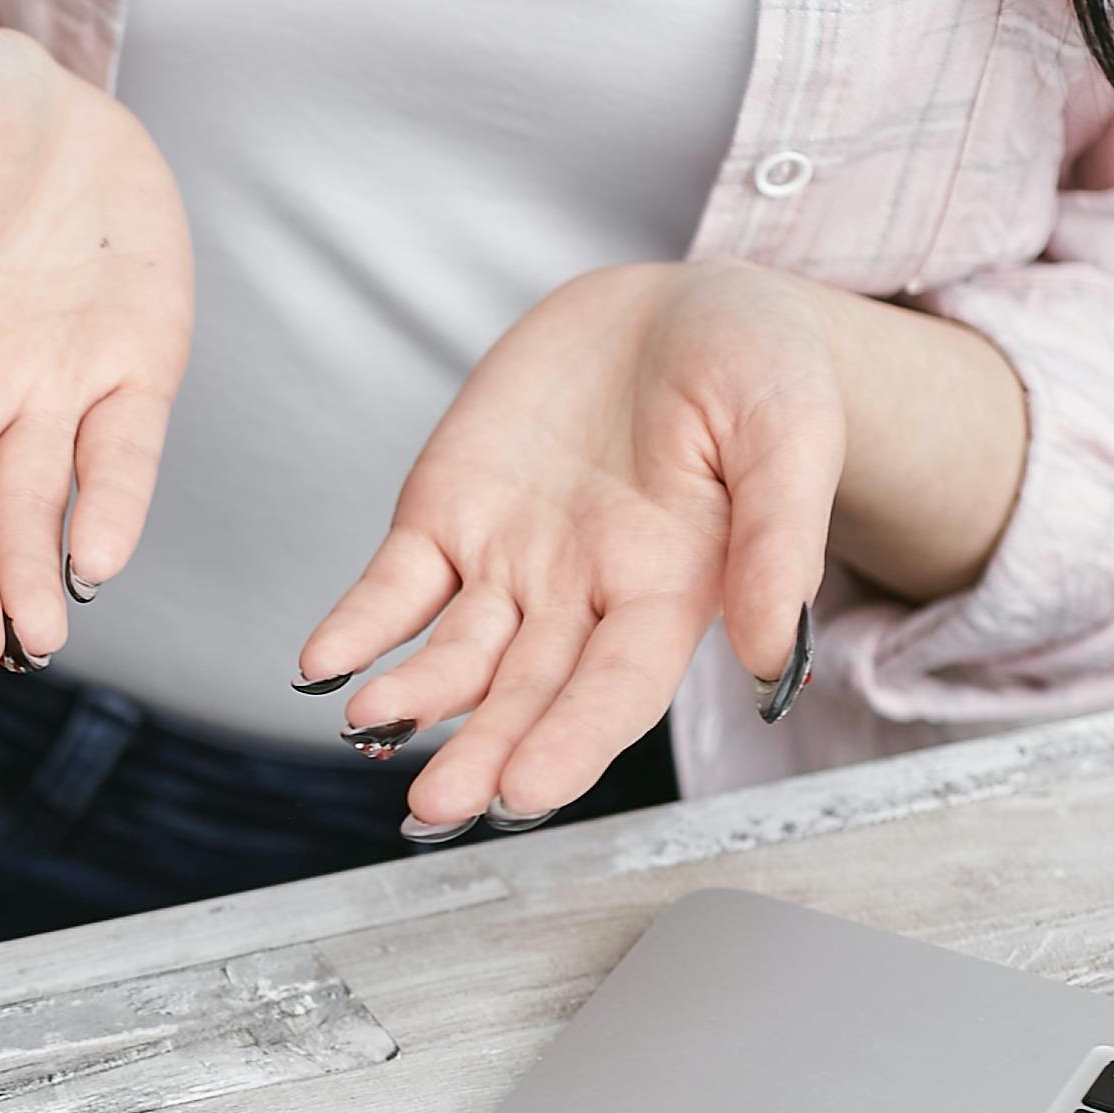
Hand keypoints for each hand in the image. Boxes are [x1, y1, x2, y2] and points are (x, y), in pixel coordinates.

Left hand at [301, 261, 843, 832]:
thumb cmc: (756, 367)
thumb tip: (767, 657)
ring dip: (414, 699)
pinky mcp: (447, 518)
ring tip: (372, 724)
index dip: (572, 741)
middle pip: (526, 693)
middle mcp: (582, 597)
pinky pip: (393, 589)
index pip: (616, 690)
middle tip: (439, 805)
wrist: (678, 307)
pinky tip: (323, 663)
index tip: (526, 790)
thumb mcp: (790, 430)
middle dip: (482, 750)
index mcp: (671, 590)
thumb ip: (779, 540)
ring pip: (455, 656)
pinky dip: (358, 627)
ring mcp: (508, 564)